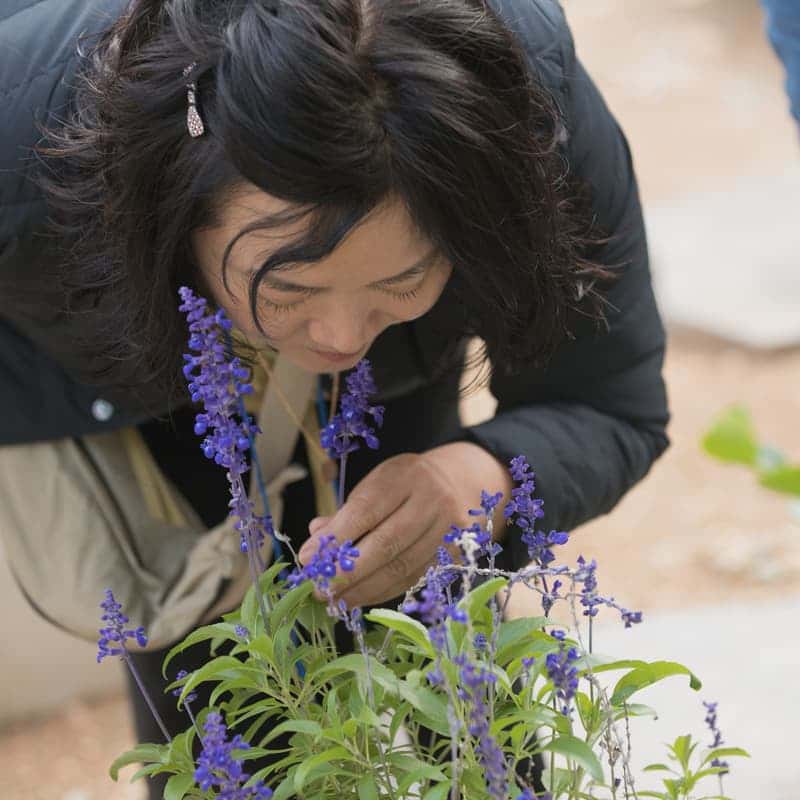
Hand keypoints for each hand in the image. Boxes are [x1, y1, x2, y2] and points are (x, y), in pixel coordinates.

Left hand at [297, 442, 512, 607]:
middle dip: (348, 571)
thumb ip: (345, 515)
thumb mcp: (376, 484)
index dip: (336, 538)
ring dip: (363, 589)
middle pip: (386, 543)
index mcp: (406, 475)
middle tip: (319, 589)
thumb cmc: (404, 484)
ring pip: (402, 567)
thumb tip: (313, 548)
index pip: (366, 510)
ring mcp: (448, 530)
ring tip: (335, 600)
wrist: (458, 483)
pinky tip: (360, 597)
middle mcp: (433, 500)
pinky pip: (414, 579)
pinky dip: (383, 592)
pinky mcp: (456, 555)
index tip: (307, 559)